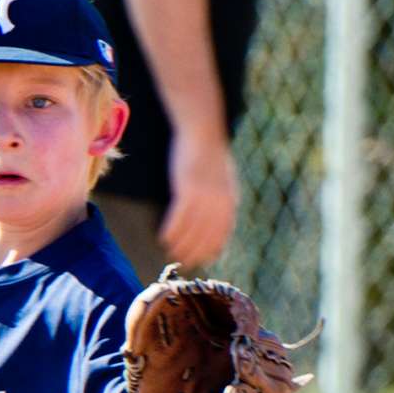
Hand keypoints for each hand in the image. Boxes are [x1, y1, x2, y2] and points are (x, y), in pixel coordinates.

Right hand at [160, 132, 239, 271]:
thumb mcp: (225, 179)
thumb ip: (224, 198)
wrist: (203, 132)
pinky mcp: (188, 189)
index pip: (221, 235)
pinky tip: (163, 238)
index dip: (211, 250)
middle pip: (205, 237)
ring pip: (191, 230)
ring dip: (179, 245)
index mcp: (230, 202)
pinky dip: (171, 230)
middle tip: (181, 261)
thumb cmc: (210, 154)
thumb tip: (220, 216)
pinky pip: (178, 217)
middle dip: (193, 252)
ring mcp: (204, 197)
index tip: (201, 260)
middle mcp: (219, 203)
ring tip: (170, 252)